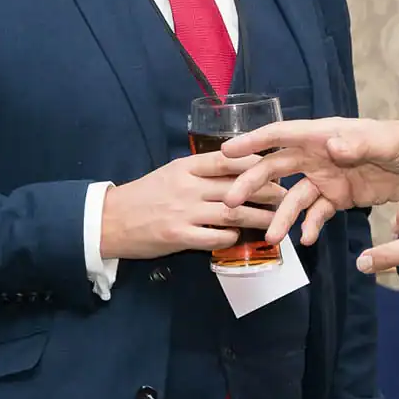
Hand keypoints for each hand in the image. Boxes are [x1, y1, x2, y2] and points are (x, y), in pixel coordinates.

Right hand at [99, 152, 286, 259]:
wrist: (110, 221)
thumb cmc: (144, 195)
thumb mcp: (171, 173)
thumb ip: (200, 171)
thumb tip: (236, 169)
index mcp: (186, 167)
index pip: (227, 159)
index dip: (255, 163)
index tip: (275, 166)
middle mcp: (188, 187)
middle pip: (237, 186)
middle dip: (266, 191)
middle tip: (287, 195)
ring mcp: (184, 213)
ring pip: (232, 214)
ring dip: (259, 217)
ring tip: (276, 220)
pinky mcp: (179, 237)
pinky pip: (215, 238)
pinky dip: (232, 238)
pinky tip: (241, 239)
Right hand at [220, 118, 398, 245]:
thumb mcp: (385, 141)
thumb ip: (358, 144)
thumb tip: (331, 146)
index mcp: (326, 133)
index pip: (283, 135)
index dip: (253, 141)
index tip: (226, 152)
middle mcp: (320, 153)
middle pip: (278, 167)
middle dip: (254, 183)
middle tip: (232, 202)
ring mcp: (329, 177)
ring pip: (295, 196)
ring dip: (281, 214)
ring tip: (270, 237)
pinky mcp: (341, 197)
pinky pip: (317, 212)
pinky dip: (309, 225)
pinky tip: (304, 239)